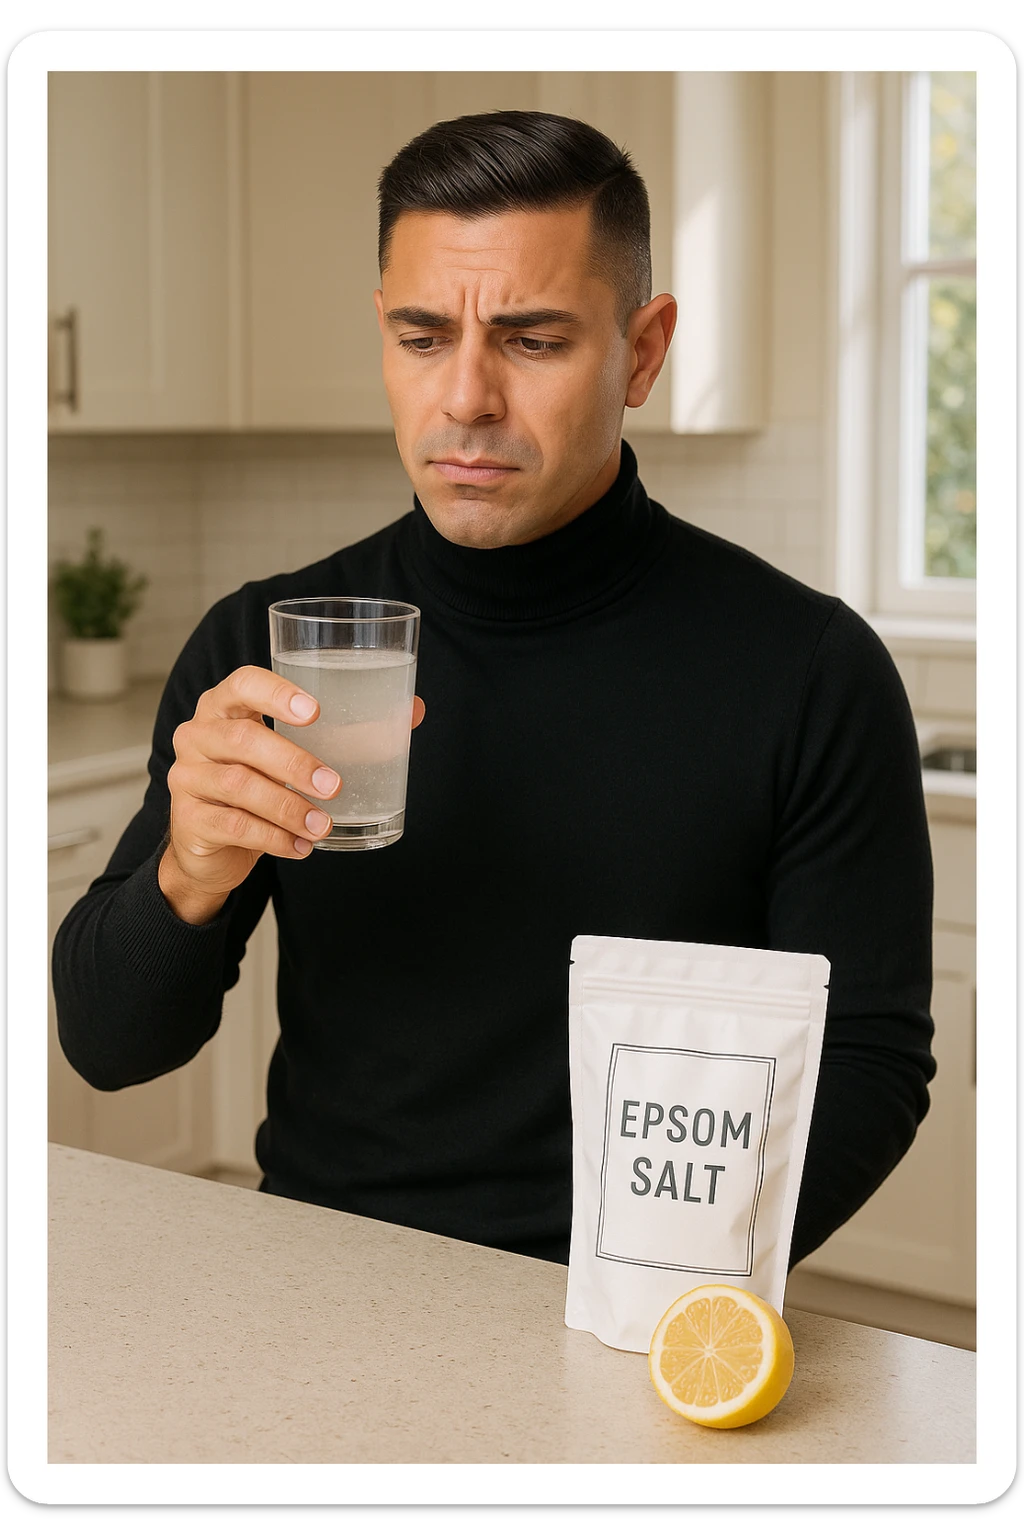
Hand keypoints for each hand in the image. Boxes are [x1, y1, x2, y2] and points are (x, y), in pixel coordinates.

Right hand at [159, 665, 424, 923]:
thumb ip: (345, 731)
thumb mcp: (292, 753)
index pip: (242, 683)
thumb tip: (411, 710)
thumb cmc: (260, 782)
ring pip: (240, 786)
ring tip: (324, 825)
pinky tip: (300, 846)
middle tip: (334, 785)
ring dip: (289, 808)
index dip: (276, 693)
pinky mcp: (189, 819)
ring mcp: (188, 776)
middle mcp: (198, 734)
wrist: (210, 844)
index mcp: (225, 706)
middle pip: (243, 738)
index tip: (314, 710)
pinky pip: (233, 825)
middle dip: (294, 763)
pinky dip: (273, 837)